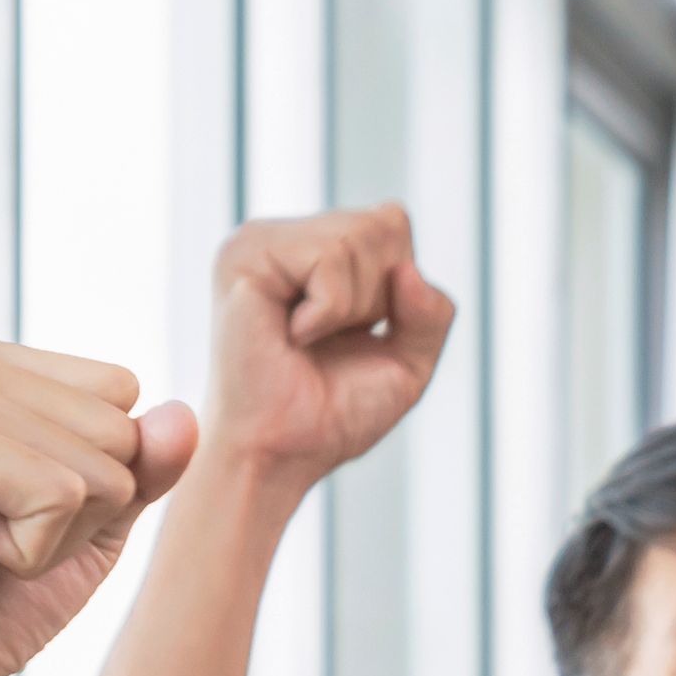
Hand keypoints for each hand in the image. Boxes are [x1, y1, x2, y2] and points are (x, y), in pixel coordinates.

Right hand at [0, 325, 195, 675]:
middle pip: (117, 423)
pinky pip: (62, 493)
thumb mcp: (82, 531)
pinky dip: (29, 552)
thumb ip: (139, 469)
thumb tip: (187, 414)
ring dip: (50, 535)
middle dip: (74, 509)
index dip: (89, 477)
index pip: (118, 389)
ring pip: (101, 461)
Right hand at [188, 206, 452, 499]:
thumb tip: (408, 269)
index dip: (398, 286)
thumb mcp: (408, 362)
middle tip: (330, 339)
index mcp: (318, 250)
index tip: (358, 332)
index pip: (392, 222)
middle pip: (384, 223)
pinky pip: (328, 259)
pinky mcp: (245, 255)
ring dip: (352, 307)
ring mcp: (260, 240)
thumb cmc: (334, 414)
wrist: (282, 453)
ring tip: (307, 338)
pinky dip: (329, 311)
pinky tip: (293, 336)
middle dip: (378, 296)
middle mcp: (287, 236)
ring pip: (357, 236)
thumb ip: (430, 313)